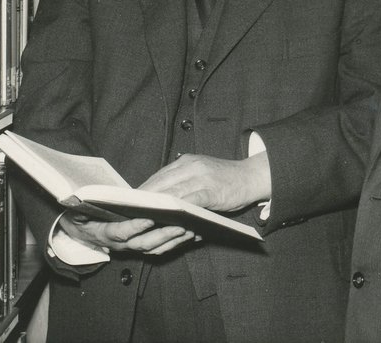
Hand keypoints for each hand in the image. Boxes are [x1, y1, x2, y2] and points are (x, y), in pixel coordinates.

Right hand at [59, 212, 197, 255]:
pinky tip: (193, 233)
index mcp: (105, 233)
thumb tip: (80, 198)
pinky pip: (163, 248)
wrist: (82, 231)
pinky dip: (178, 242)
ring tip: (191, 228)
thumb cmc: (83, 216)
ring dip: (174, 240)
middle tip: (180, 225)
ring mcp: (134, 246)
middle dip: (163, 235)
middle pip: (144, 243)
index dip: (135, 227)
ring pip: (156, 248)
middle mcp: (121, 244)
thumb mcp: (78, 211)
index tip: (150, 218)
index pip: (120, 232)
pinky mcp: (146, 246)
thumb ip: (81, 206)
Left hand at [138, 152, 270, 211]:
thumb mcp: (201, 173)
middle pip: (161, 183)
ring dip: (155, 206)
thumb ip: (182, 181)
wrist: (253, 176)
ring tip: (141, 218)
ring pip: (171, 192)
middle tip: (128, 212)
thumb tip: (157, 197)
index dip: (142, 190)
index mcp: (187, 161)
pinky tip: (166, 218)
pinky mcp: (212, 191)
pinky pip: (190, 201)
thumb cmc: (225, 179)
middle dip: (143, 199)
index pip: (158, 176)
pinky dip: (176, 209)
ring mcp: (202, 178)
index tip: (127, 202)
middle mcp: (192, 166)